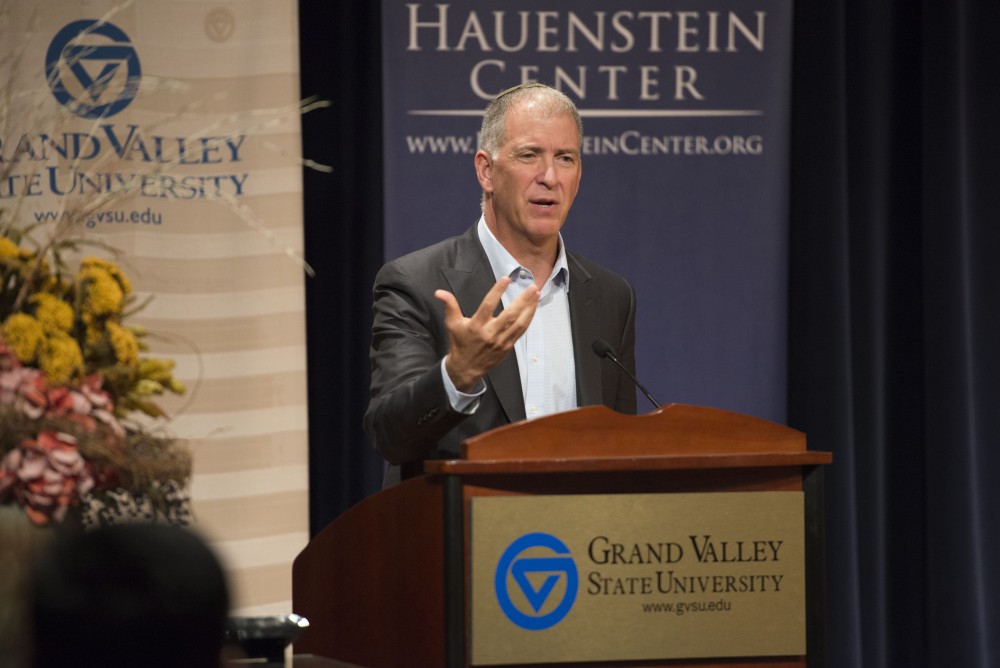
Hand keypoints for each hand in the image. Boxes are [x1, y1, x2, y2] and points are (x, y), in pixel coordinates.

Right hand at [435, 277, 538, 391]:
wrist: (466, 368)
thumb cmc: (460, 343)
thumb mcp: (452, 324)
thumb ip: (450, 306)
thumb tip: (439, 292)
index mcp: (476, 326)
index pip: (488, 305)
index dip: (497, 291)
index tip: (506, 278)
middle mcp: (490, 333)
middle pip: (509, 315)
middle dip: (523, 300)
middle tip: (532, 287)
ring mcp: (501, 341)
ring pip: (519, 323)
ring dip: (529, 308)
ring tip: (536, 294)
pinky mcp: (508, 346)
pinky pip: (521, 331)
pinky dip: (528, 319)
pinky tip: (533, 308)